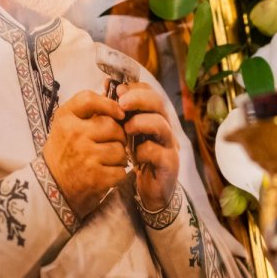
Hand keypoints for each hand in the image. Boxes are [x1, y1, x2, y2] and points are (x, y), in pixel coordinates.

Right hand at [43, 90, 128, 217]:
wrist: (51, 188)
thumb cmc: (64, 153)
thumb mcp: (66, 126)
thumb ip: (88, 110)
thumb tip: (114, 92)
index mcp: (65, 119)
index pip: (89, 99)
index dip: (109, 104)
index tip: (119, 113)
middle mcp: (74, 135)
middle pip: (113, 126)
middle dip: (118, 136)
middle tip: (110, 144)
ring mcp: (85, 157)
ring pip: (120, 149)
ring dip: (119, 157)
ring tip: (106, 160)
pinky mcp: (95, 177)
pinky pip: (121, 170)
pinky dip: (117, 173)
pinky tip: (106, 174)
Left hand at [116, 81, 178, 211]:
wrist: (149, 191)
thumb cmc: (137, 158)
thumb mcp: (126, 133)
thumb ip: (119, 113)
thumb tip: (106, 86)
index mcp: (154, 117)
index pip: (150, 92)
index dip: (135, 88)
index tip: (117, 90)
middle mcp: (165, 127)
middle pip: (159, 103)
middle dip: (139, 99)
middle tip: (121, 103)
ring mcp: (169, 145)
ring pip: (161, 125)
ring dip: (141, 123)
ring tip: (126, 129)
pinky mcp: (170, 164)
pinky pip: (158, 152)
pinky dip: (144, 151)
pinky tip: (134, 157)